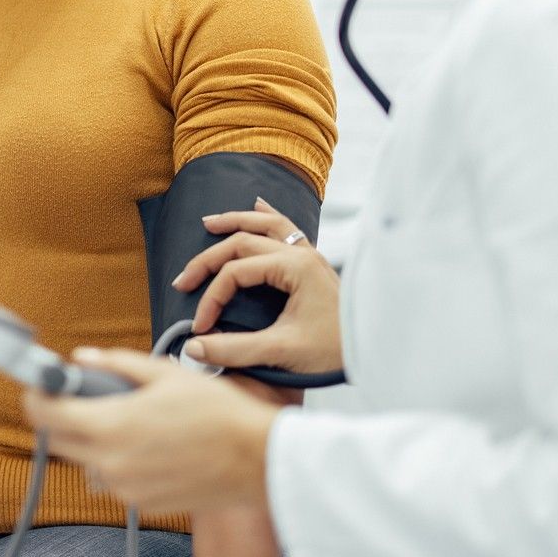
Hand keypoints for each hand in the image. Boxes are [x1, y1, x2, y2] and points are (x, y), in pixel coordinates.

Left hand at [22, 350, 280, 512]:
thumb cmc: (218, 414)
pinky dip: (119, 461)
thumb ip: (116, 364)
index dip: (36, 396)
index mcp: (110, 426)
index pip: (45, 415)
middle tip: (80, 398)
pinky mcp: (142, 504)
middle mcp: (110, 463)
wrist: (258, 461)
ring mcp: (124, 488)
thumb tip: (82, 358)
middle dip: (61, 418)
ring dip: (93, 441)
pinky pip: (114, 479)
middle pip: (59, 441)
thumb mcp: (165, 373)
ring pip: (87, 461)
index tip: (40, 386)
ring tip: (128, 421)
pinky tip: (150, 445)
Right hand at [176, 198, 343, 375]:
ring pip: (266, 224)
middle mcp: (302, 254)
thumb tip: (193, 347)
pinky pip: (288, 228)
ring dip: (235, 221)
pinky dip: (269, 216)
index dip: (212, 298)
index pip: (236, 273)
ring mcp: (310, 255)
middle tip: (183, 280)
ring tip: (209, 223)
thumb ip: (234, 349)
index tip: (201, 326)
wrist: (374, 351)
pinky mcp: (314, 264)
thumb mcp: (281, 351)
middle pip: (243, 242)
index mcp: (295, 268)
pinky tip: (258, 205)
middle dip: (209, 259)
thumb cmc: (334, 351)